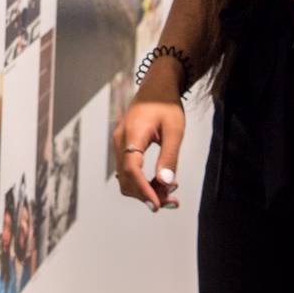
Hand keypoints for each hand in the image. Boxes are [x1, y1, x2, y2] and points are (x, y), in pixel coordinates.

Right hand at [117, 95, 184, 212]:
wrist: (156, 87)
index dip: (144, 190)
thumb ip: (169, 156)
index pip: (132, 170)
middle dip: (148, 195)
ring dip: (146, 190)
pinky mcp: (123, 147)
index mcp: (132, 135)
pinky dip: (142, 181)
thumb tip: (166, 183)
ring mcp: (119, 145)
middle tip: (173, 201)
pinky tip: (161, 182)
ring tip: (170, 192)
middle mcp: (120, 142)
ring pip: (126, 178)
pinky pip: (128, 171)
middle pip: (128, 179)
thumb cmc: (166, 104)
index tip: (157, 206)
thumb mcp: (174, 130)